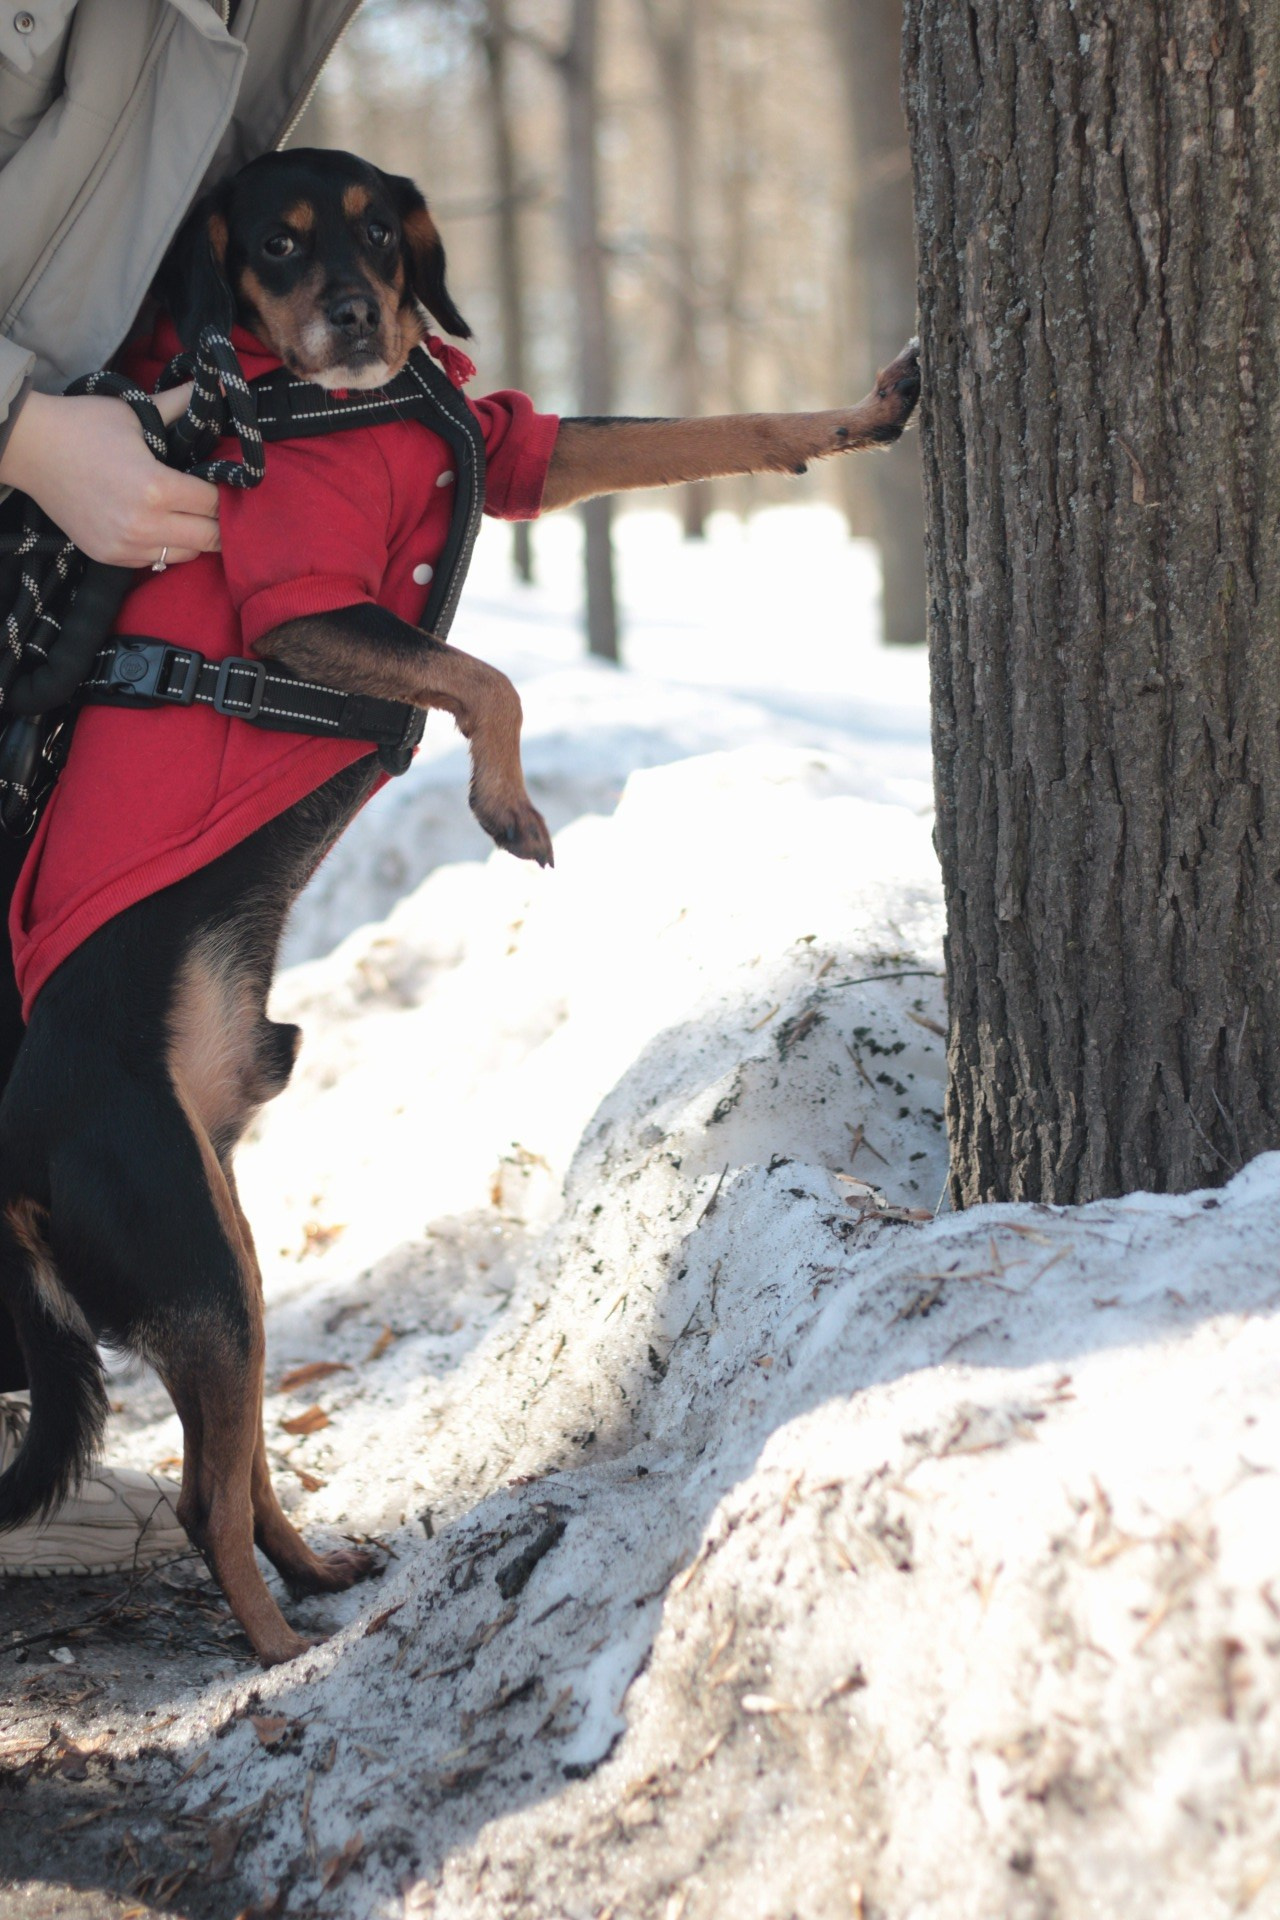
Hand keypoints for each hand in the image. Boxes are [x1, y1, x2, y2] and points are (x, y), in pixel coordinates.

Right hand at [0, 384, 220, 566]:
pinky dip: (166, 545)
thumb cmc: (83, 425)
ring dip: (194, 536)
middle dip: (218, 519)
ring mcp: (125, 545)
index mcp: (155, 487)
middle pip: (209, 538)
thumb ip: (181, 407)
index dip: (225, 491)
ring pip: (187, 554)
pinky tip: (160, 523)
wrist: (30, 448)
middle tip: (213, 502)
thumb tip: (220, 385)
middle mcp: (143, 524)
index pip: (214, 502)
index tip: (224, 481)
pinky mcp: (110, 556)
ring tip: (187, 512)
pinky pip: (156, 560)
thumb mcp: (136, 413)